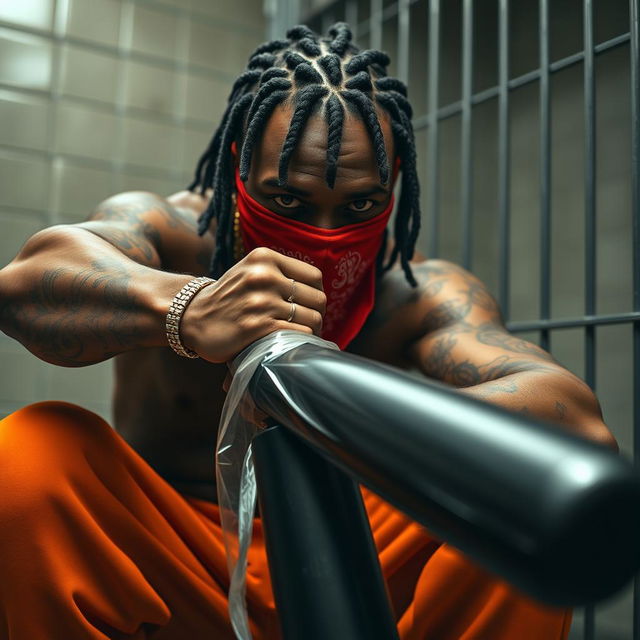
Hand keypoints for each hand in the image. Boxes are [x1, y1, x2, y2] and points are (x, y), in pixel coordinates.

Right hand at [180, 247, 325, 362]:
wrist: (192, 317)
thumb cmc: (228, 297)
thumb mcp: (250, 271)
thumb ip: (280, 273)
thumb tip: (317, 291)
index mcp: (264, 258)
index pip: (314, 276)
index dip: (316, 294)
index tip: (309, 306)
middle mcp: (264, 276)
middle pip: (317, 298)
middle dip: (317, 314)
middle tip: (307, 325)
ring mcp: (262, 302)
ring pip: (312, 318)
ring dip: (312, 331)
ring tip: (301, 336)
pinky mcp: (259, 327)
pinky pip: (300, 334)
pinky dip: (301, 341)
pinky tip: (291, 343)